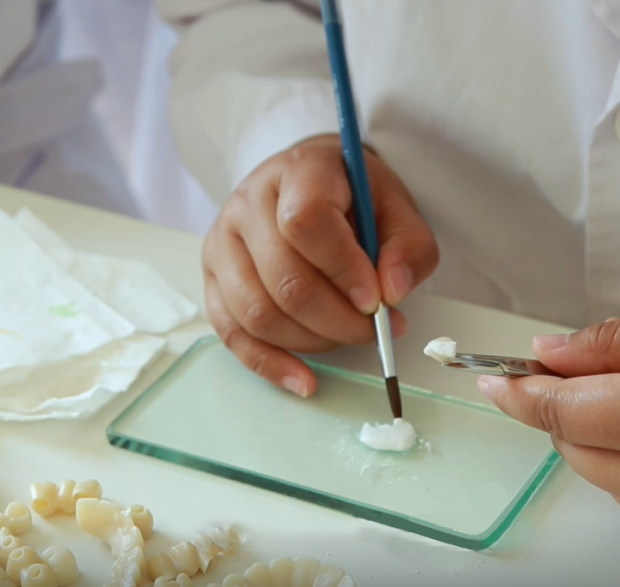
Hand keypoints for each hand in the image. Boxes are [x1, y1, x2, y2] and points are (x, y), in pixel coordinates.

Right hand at [202, 135, 438, 396]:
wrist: (308, 186)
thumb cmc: (353, 199)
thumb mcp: (395, 208)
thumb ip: (407, 246)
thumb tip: (393, 291)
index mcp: (298, 172)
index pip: (305, 221)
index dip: (342, 268)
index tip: (375, 299)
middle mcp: (248, 204)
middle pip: (283, 279)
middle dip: (337, 319)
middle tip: (375, 329)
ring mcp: (223, 243)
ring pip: (258, 313)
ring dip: (312, 341)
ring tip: (350, 337)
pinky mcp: (212, 280)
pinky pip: (233, 334)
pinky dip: (270, 365)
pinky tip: (304, 381)